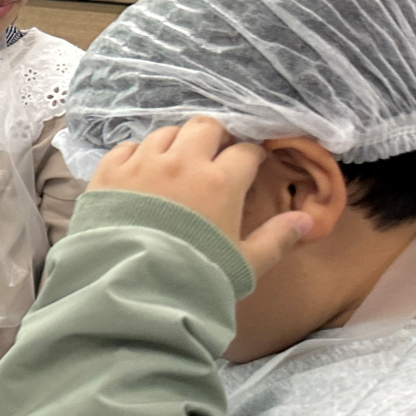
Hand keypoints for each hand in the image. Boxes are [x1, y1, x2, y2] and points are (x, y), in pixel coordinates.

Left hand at [89, 116, 311, 277]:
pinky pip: (126, 147)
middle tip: (215, 154)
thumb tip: (307, 221)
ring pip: (165, 132)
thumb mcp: (244, 265)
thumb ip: (276, 239)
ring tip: (178, 160)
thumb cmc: (193, 277)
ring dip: (176, 141)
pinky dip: (137, 153)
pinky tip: (140, 169)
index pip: (245, 151)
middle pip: (205, 126)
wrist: (129, 288)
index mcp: (221, 181)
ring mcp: (142, 165)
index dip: (251, 156)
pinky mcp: (108, 174)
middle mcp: (182, 163)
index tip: (250, 165)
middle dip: (215, 136)